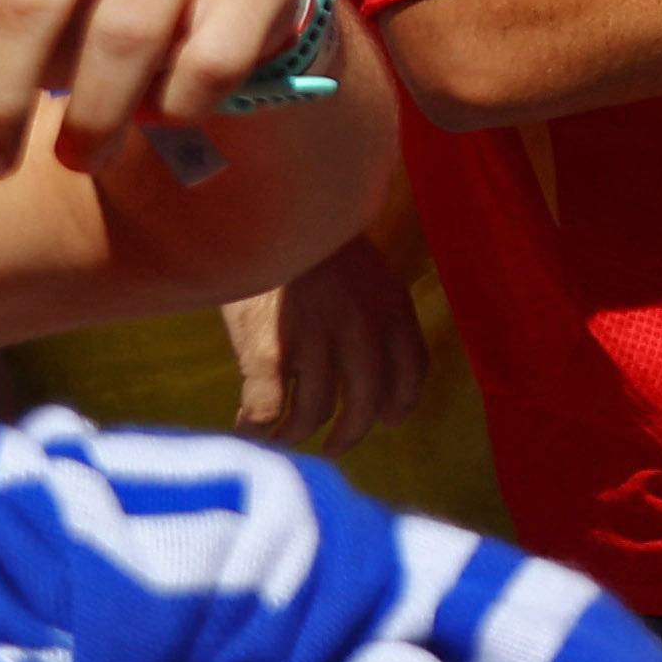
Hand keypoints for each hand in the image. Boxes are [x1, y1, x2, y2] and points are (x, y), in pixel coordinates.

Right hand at [224, 235, 424, 450]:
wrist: (270, 214)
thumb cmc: (314, 244)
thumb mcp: (368, 272)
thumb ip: (378, 314)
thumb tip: (377, 363)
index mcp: (392, 310)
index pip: (412, 374)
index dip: (399, 405)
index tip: (384, 419)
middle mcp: (362, 331)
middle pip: (368, 405)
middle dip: (350, 435)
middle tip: (333, 448)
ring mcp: (316, 342)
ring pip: (316, 413)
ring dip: (299, 435)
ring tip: (286, 439)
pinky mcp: (269, 352)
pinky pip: (268, 410)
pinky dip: (258, 429)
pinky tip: (250, 430)